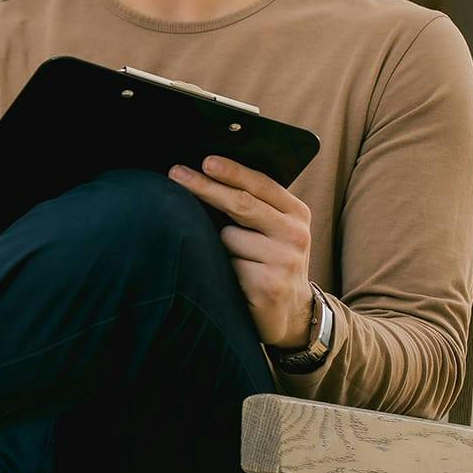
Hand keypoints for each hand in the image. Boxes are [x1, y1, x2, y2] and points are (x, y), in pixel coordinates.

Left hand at [166, 156, 314, 348]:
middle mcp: (295, 234)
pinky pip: (227, 265)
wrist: (292, 312)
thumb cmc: (272, 261)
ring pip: (227, 237)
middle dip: (204, 187)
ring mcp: (284, 260)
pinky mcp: (268, 285)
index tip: (205, 161)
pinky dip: (221, 269)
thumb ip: (255, 206)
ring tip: (235, 259)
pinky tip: (235, 279)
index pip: (261, 184)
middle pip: (241, 204)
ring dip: (218, 246)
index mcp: (297, 213)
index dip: (232, 171)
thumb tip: (208, 176)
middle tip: (176, 174)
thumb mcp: (275, 230)